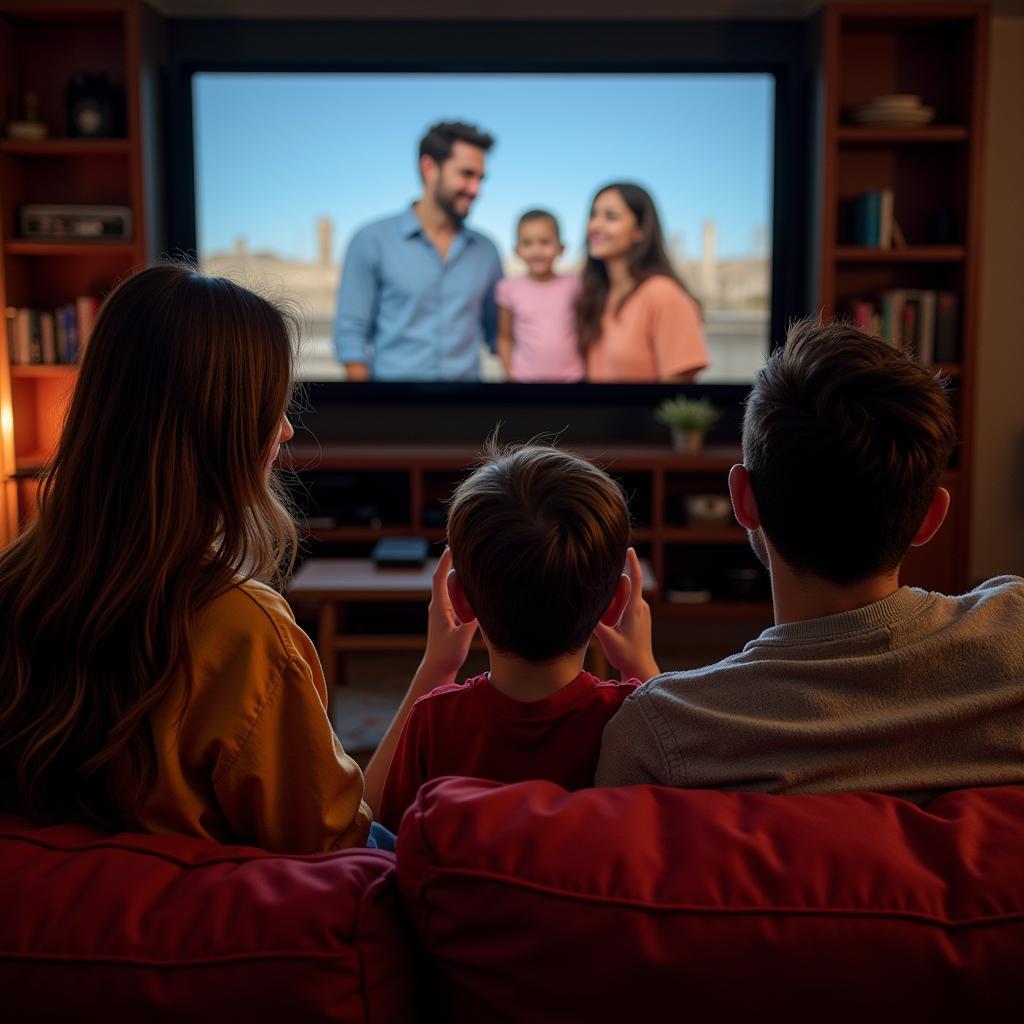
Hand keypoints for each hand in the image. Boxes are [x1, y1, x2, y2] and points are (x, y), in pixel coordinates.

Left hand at [418, 547, 477, 687]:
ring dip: (462, 578)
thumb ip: (472, 622)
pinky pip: (457, 597)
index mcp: (439, 607)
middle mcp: (439, 605)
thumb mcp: (461, 638)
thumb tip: (484, 605)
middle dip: (456, 565)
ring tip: (475, 565)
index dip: (445, 562)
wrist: (438, 667)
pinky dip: (465, 591)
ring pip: (452, 588)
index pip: (440, 578)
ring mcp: (443, 610)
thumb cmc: (447, 654)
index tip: (451, 546)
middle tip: (469, 550)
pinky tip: (476, 587)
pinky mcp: (449, 616)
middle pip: (447, 578)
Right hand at [593, 548, 659, 681]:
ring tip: (607, 620)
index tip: (629, 548)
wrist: (641, 669)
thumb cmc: (625, 655)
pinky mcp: (642, 617)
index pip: (636, 579)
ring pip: (627, 595)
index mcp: (634, 609)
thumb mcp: (607, 639)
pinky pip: (629, 603)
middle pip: (626, 586)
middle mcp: (641, 607)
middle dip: (613, 588)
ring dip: (615, 600)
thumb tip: (583, 608)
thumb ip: (595, 622)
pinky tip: (611, 621)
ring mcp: (643, 612)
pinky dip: (618, 606)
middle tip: (604, 608)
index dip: (632, 562)